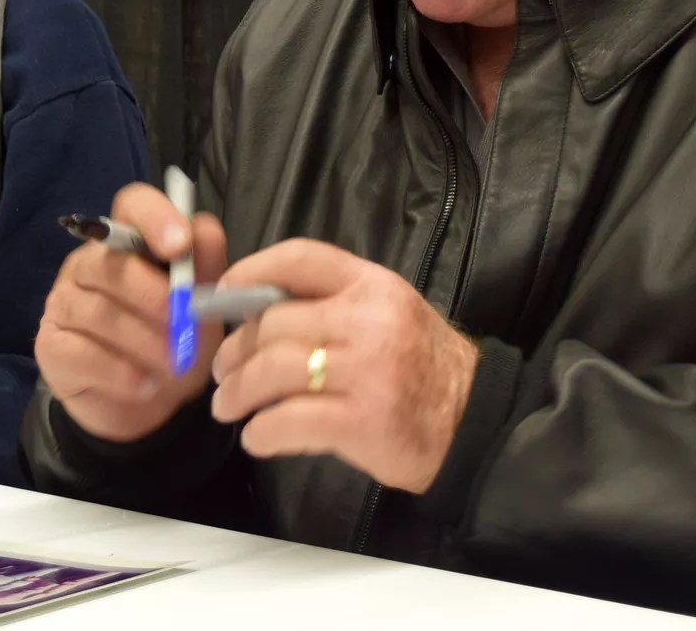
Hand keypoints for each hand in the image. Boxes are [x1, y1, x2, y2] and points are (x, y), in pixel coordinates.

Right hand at [35, 181, 228, 441]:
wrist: (148, 403)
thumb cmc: (174, 340)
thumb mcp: (200, 308)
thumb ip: (205, 268)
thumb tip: (204, 231)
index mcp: (128, 241)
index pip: (132, 205)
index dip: (156, 218)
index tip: (180, 245)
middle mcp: (88, 263)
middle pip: (112, 263)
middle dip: (156, 296)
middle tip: (185, 325)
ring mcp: (63, 303)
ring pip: (100, 312)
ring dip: (145, 342)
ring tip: (175, 364)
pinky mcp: (51, 345)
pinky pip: (83, 353)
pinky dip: (122, 373)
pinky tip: (147, 385)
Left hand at [209, 239, 477, 492]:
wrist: (474, 423)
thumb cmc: (421, 366)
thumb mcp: (388, 313)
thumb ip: (332, 302)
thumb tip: (254, 309)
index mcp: (373, 285)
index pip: (300, 259)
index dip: (250, 272)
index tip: (222, 294)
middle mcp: (369, 321)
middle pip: (274, 323)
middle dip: (235, 350)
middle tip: (224, 372)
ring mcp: (367, 371)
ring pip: (274, 371)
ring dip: (238, 392)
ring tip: (228, 406)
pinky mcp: (363, 422)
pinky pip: (290, 421)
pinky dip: (262, 432)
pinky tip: (257, 437)